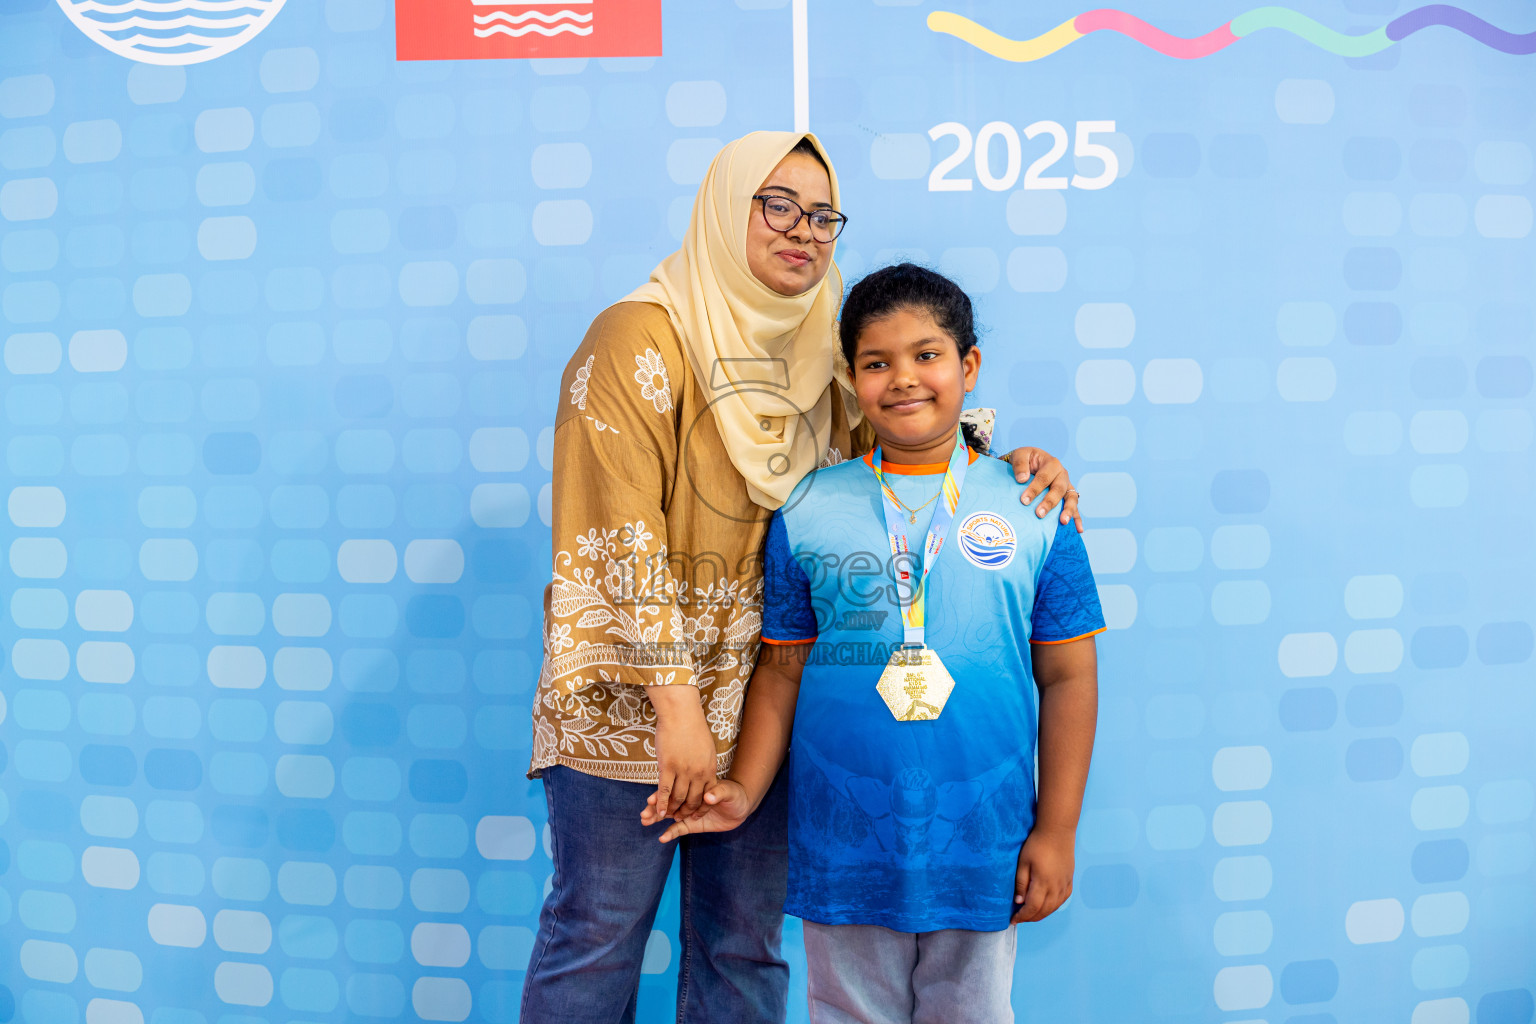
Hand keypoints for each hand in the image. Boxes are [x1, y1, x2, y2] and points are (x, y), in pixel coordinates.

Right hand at [641, 690, 716, 821]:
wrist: (681, 713)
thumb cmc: (692, 727)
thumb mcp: (706, 748)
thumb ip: (705, 764)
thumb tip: (704, 775)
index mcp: (709, 768)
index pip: (707, 796)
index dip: (701, 807)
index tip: (695, 815)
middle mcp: (698, 773)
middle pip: (692, 800)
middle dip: (686, 812)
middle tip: (679, 818)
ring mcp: (683, 770)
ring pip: (678, 797)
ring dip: (672, 809)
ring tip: (668, 816)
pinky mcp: (668, 767)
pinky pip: (664, 790)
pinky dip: (661, 803)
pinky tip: (658, 811)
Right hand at [651, 780, 753, 842]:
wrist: (741, 806)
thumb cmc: (735, 794)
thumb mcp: (729, 791)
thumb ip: (718, 793)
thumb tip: (708, 796)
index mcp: (692, 787)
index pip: (673, 790)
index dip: (662, 795)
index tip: (651, 799)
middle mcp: (686, 799)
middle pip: (667, 803)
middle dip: (654, 808)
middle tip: (643, 814)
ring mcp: (688, 812)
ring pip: (668, 815)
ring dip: (656, 818)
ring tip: (645, 822)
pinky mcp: (692, 824)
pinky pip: (679, 829)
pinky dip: (670, 833)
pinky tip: (662, 838)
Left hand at [1006, 447, 1082, 532]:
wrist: (1030, 463)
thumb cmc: (1024, 460)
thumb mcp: (1019, 455)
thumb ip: (1020, 464)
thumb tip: (1022, 479)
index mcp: (1052, 463)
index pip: (1044, 477)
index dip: (1035, 489)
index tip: (1024, 500)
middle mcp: (1062, 475)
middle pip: (1059, 489)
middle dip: (1049, 502)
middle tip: (1039, 514)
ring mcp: (1067, 486)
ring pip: (1071, 498)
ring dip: (1068, 510)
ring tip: (1063, 522)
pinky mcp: (1068, 496)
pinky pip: (1075, 508)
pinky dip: (1077, 519)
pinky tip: (1079, 530)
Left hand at [1012, 828, 1074, 922]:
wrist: (1057, 831)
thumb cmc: (1037, 844)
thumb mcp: (1023, 862)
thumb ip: (1021, 883)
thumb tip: (1019, 902)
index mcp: (1043, 883)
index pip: (1032, 908)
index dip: (1022, 916)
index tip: (1013, 920)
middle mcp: (1056, 887)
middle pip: (1044, 911)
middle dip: (1030, 918)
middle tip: (1019, 918)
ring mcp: (1065, 884)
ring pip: (1054, 907)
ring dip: (1042, 914)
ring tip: (1030, 914)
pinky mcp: (1069, 880)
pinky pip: (1062, 900)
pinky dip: (1053, 906)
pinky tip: (1047, 905)